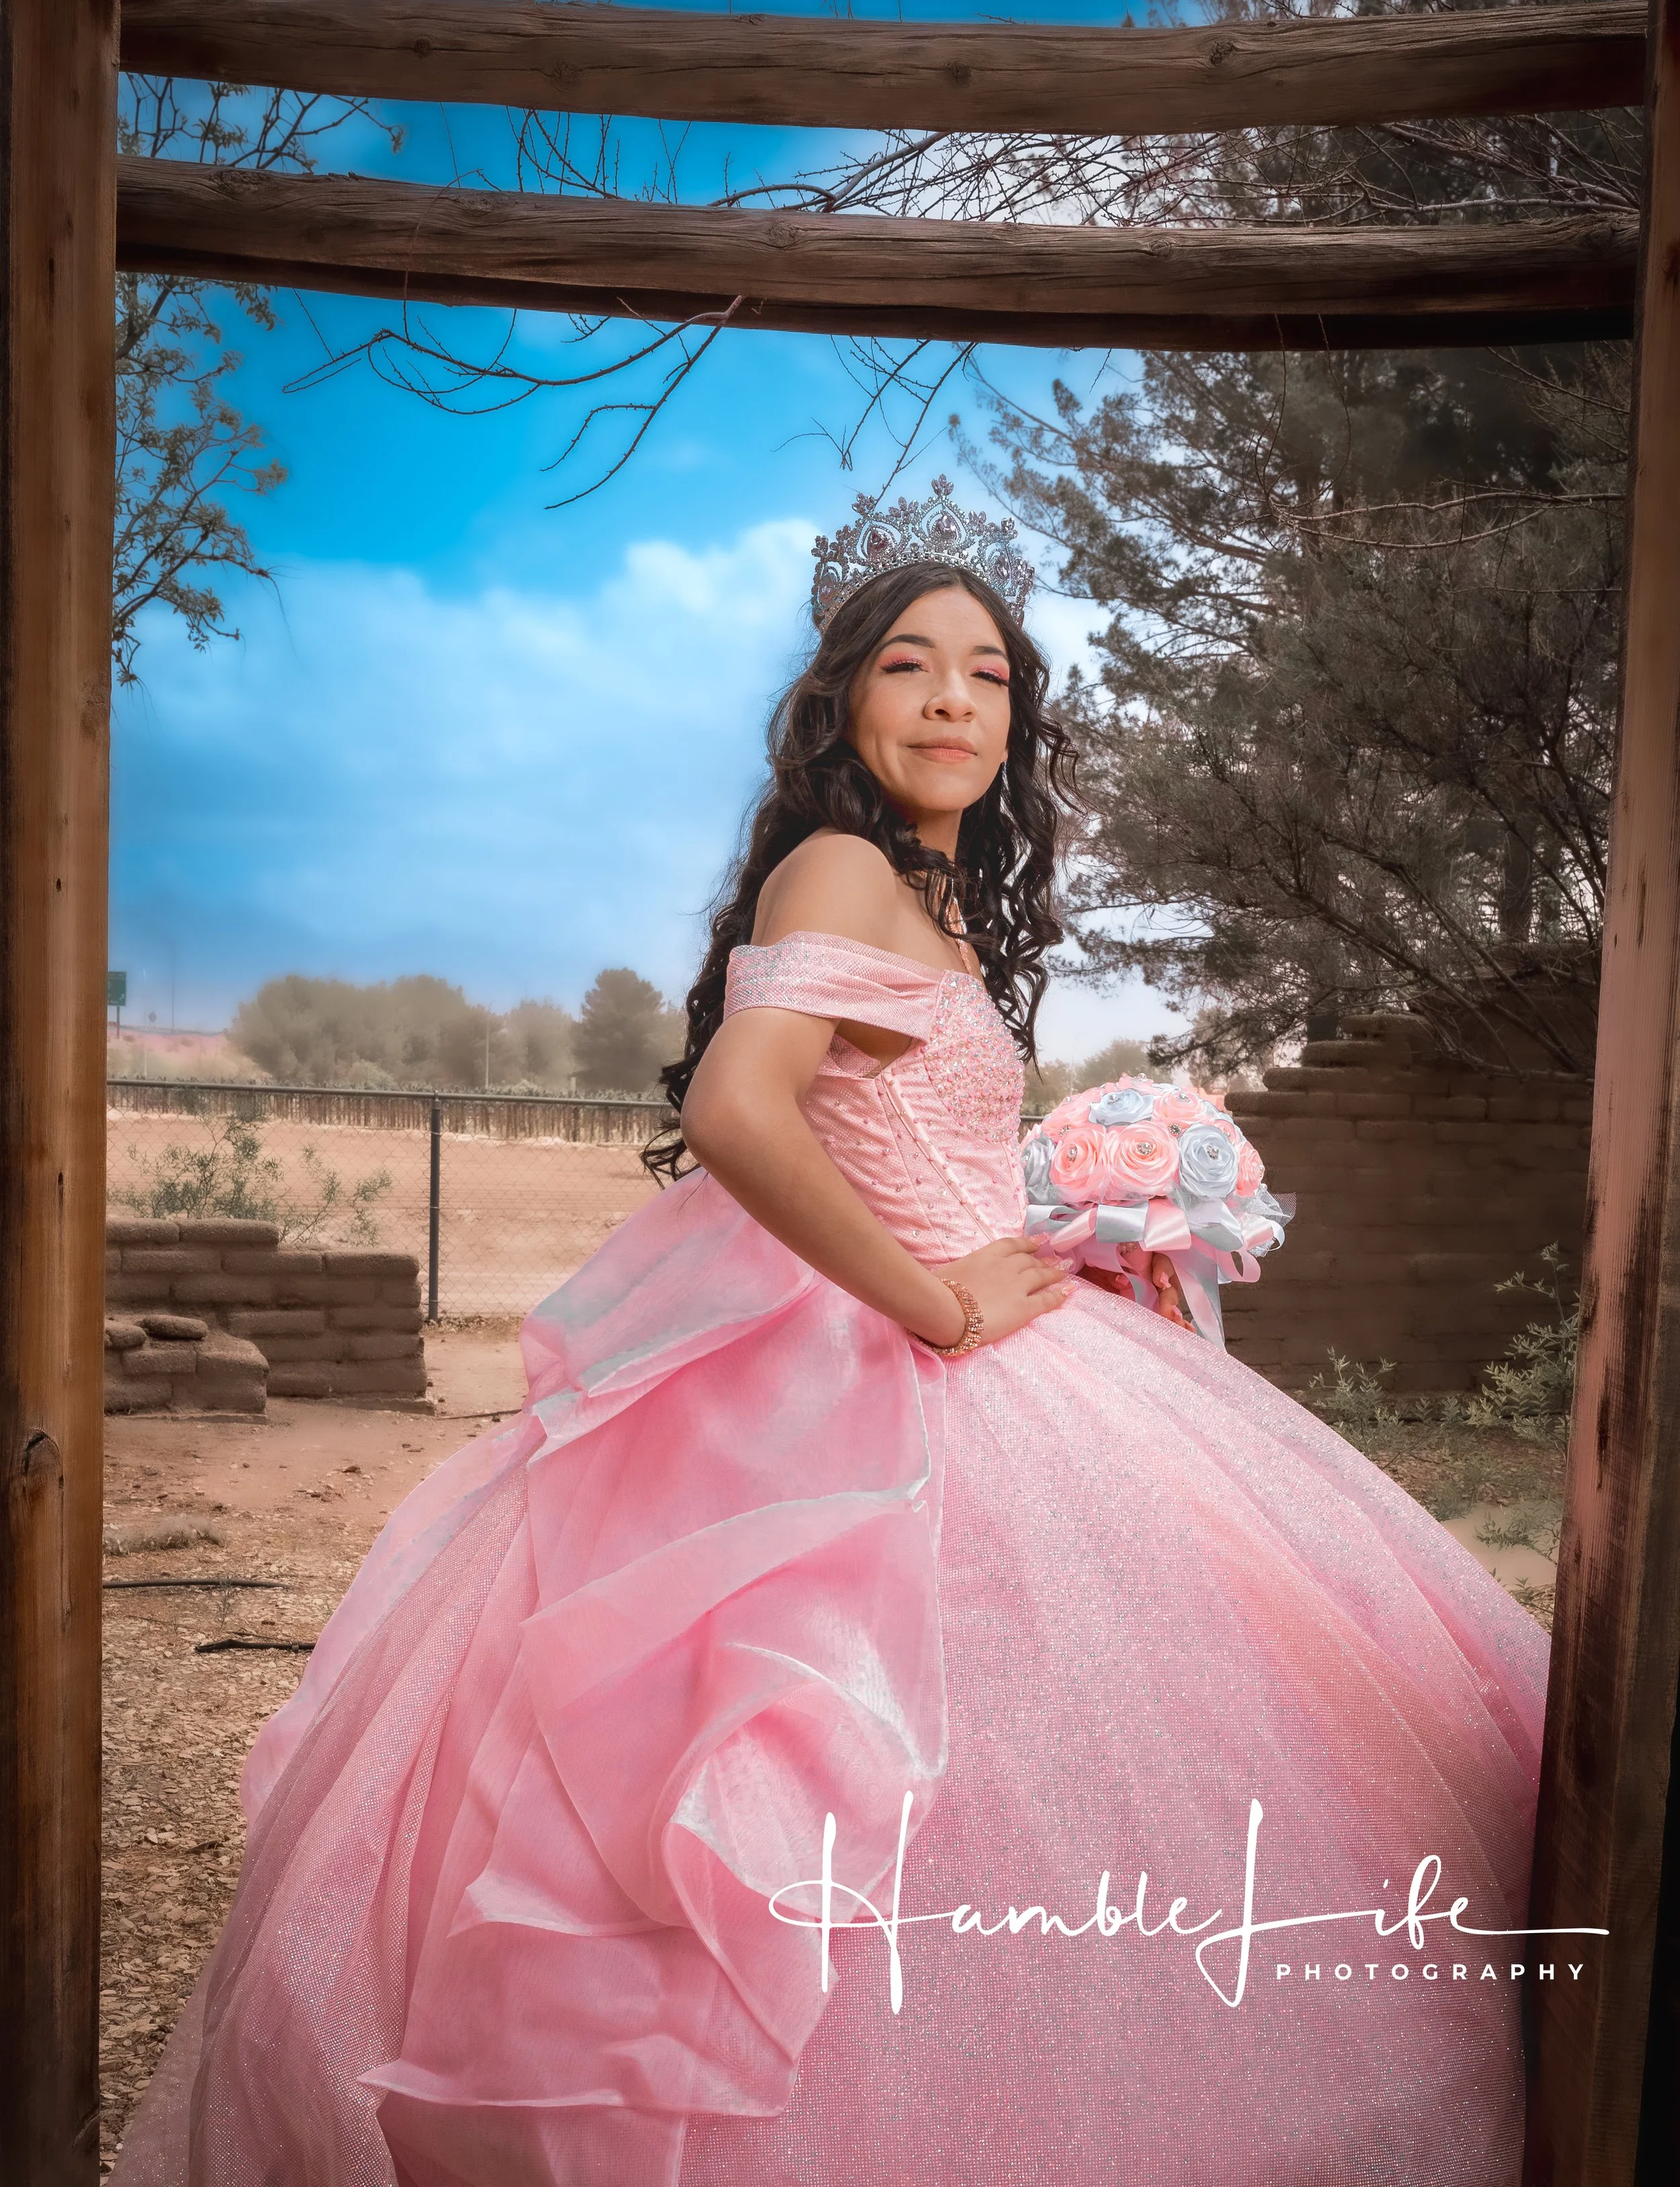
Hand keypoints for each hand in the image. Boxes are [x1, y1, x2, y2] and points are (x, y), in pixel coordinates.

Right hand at [911, 1235, 1074, 1347]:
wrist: (946, 1310)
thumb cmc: (940, 1290)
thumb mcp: (951, 1271)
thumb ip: (963, 1271)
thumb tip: (956, 1278)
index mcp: (987, 1255)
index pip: (1013, 1245)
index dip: (1028, 1242)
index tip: (1038, 1241)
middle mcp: (1007, 1266)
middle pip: (1030, 1260)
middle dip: (1043, 1259)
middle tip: (1055, 1259)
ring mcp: (1018, 1286)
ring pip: (1042, 1276)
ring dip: (1054, 1272)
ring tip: (1064, 1270)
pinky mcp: (1025, 1308)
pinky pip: (1047, 1299)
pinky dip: (1060, 1294)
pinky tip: (1069, 1291)